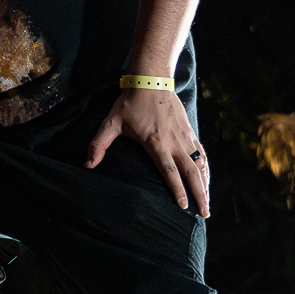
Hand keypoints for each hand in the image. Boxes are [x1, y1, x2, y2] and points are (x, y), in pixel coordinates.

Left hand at [86, 86, 209, 216]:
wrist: (151, 80)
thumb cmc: (130, 103)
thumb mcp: (111, 122)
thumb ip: (99, 144)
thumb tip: (87, 164)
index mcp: (156, 142)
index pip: (169, 170)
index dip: (177, 189)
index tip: (183, 206)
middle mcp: (174, 141)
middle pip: (190, 172)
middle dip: (199, 193)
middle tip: (204, 214)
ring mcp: (184, 136)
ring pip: (199, 164)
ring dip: (205, 184)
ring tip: (207, 203)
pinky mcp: (189, 131)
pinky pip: (201, 153)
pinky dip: (205, 168)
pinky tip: (206, 179)